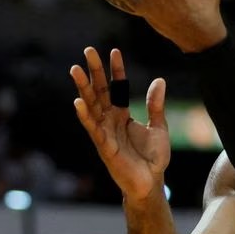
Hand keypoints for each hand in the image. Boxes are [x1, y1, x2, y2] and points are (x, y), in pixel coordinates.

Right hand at [70, 47, 169, 204]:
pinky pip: (93, 128)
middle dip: (94, 71)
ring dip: (83, 87)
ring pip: (91, 105)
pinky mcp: (104, 146)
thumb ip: (156, 106)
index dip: (116, 70)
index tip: (114, 51)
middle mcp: (110, 121)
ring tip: (75, 69)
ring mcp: (105, 132)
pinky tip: (78, 101)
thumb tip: (159, 81)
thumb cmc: (152, 159)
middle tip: (88, 50)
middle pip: (100, 91)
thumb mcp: (159, 127)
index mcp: (122, 115)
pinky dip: (85, 115)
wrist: (150, 183)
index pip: (117, 87)